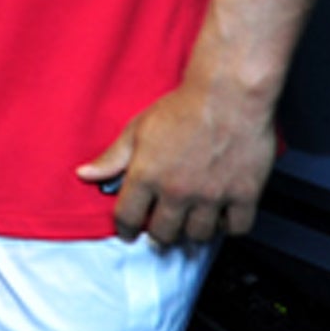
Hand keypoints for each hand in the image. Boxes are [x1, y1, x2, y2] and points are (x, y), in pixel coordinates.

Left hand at [77, 77, 275, 245]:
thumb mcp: (137, 129)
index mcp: (146, 176)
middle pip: (163, 233)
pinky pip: (236, 228)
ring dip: (191, 232)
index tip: (129, 232)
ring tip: (189, 222)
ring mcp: (211, 195)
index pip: (127, 217)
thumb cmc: (184, 107)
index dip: (125, 229)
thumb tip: (85, 175)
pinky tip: (221, 217)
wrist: (228, 95)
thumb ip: (112, 157)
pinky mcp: (244, 194)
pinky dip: (228, 227)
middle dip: (159, 232)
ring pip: (198, 235)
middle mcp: (177, 191)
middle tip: (162, 226)